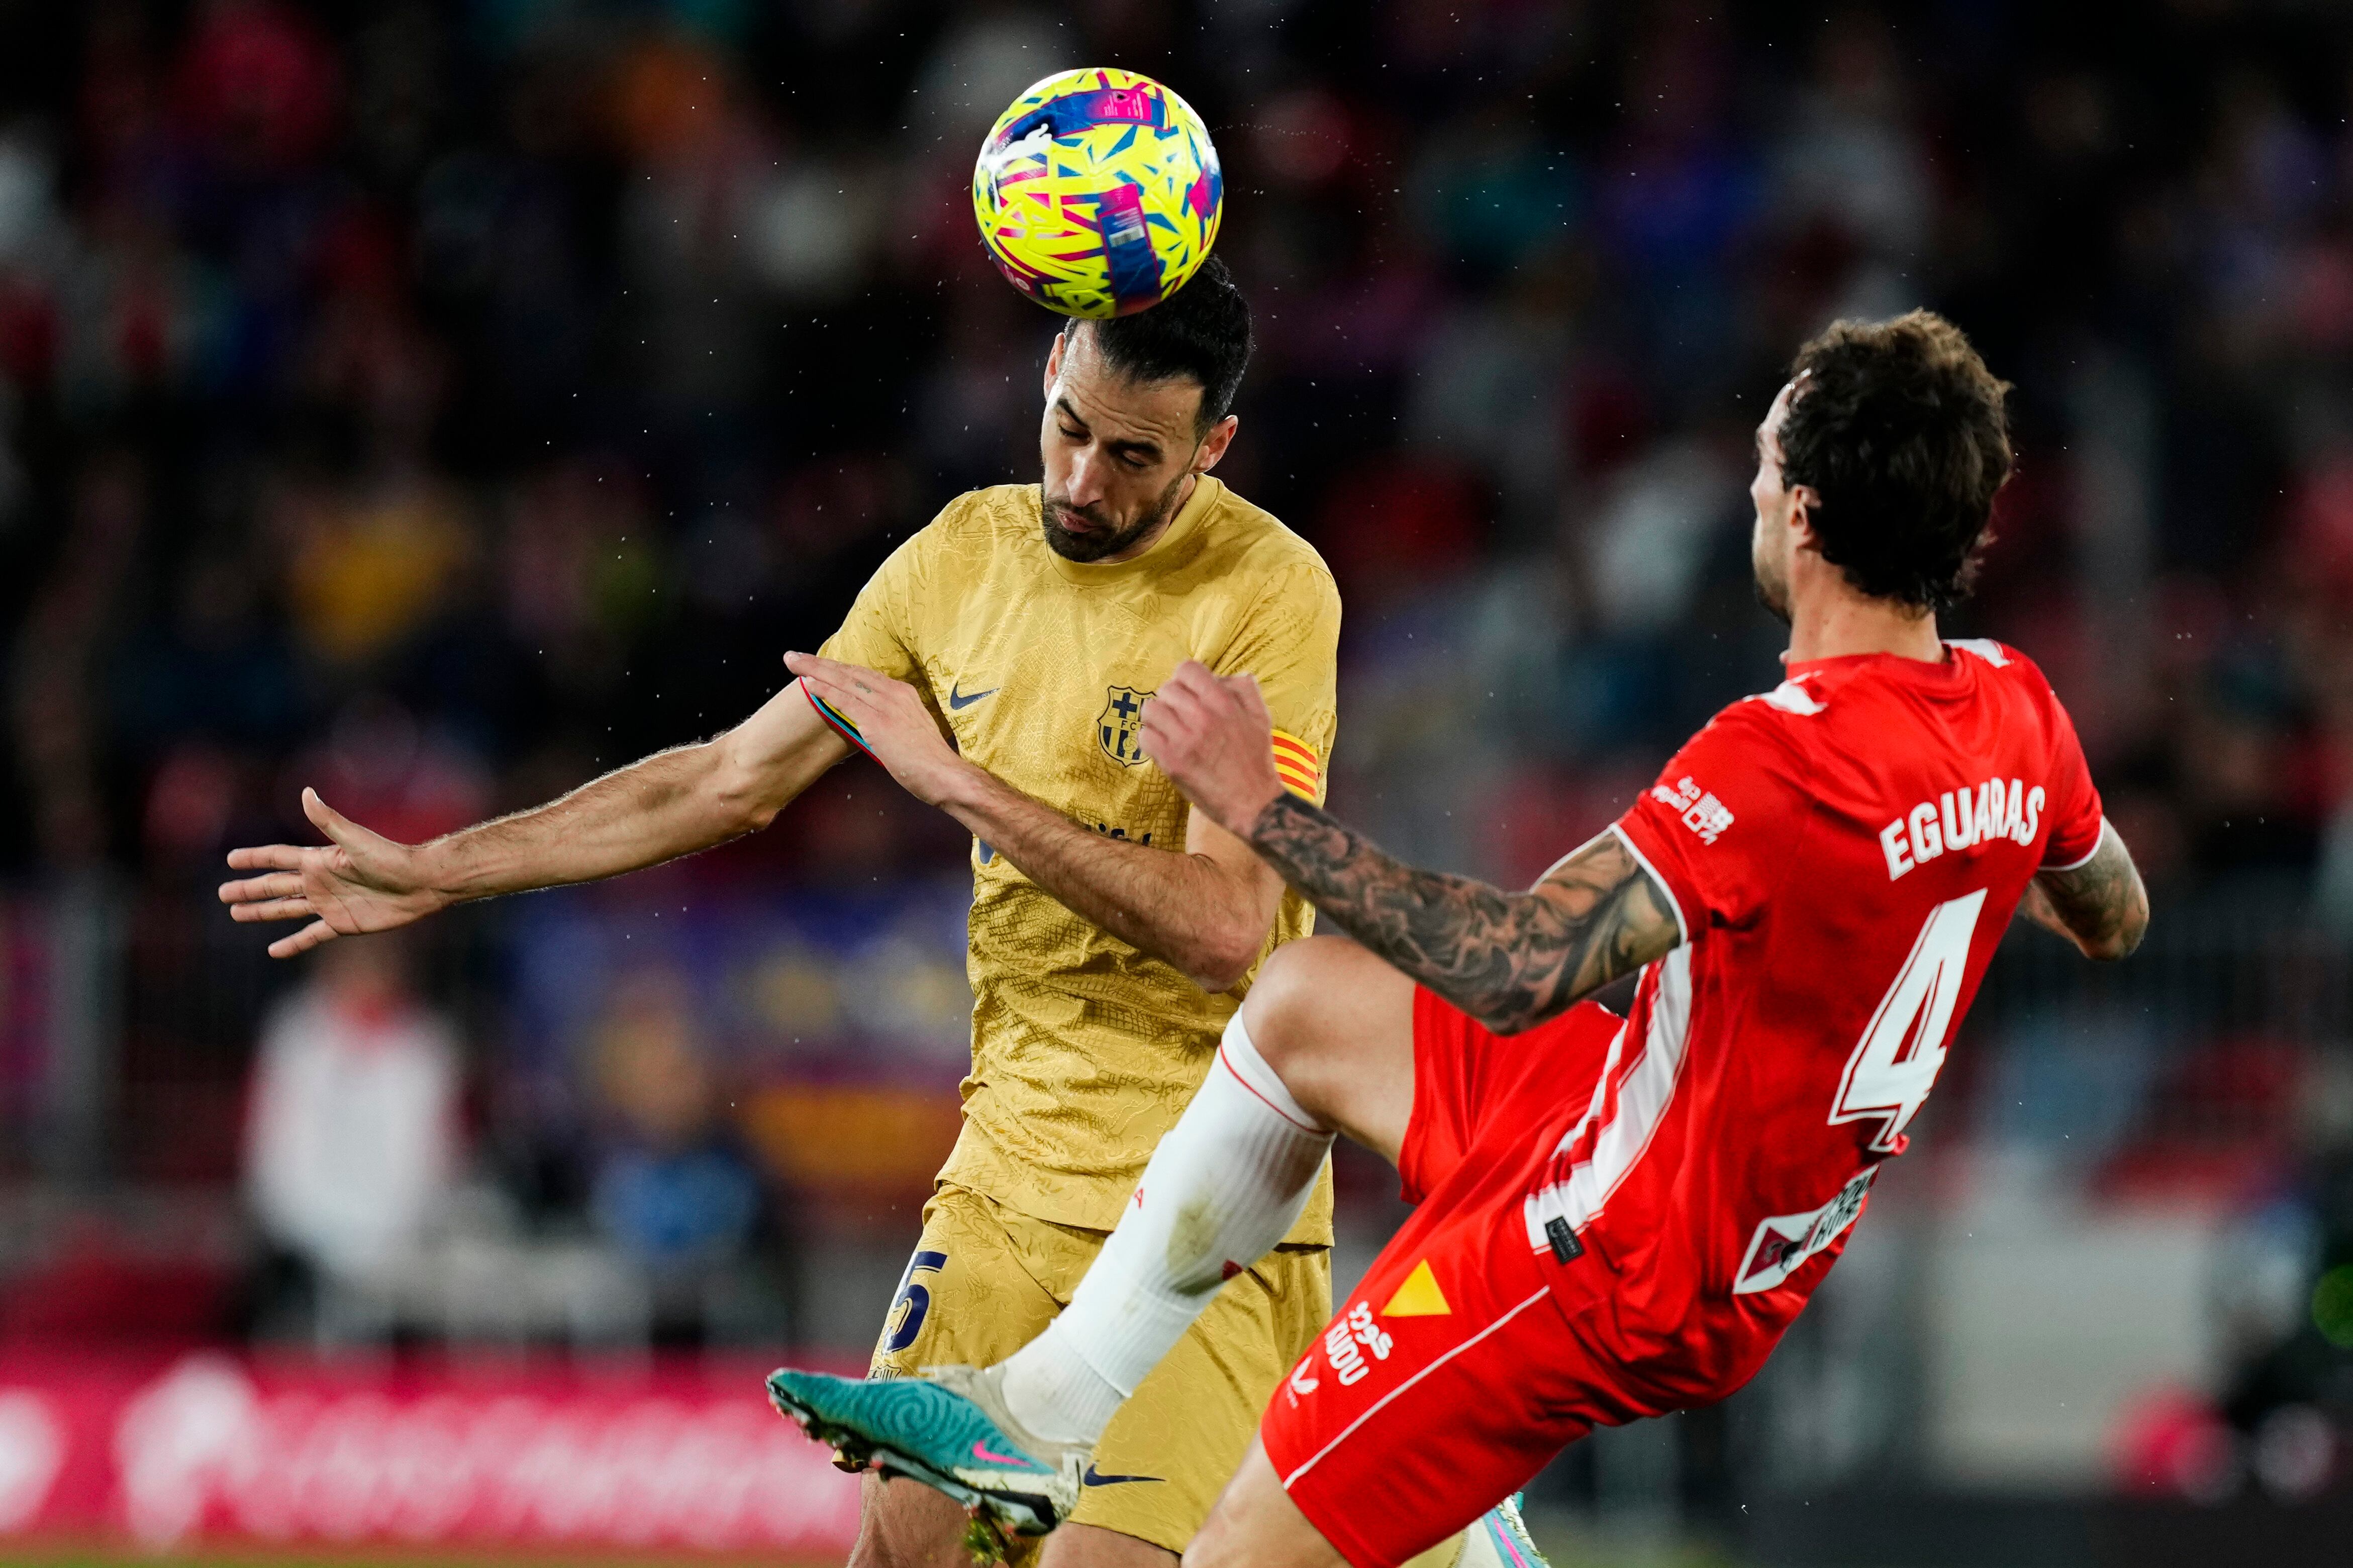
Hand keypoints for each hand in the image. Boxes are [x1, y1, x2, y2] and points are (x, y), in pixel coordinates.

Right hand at [218, 789, 449, 957]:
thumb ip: (327, 820)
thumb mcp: (355, 839)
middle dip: (248, 889)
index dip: (254, 858)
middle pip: (274, 886)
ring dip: (262, 912)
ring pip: (286, 909)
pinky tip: (273, 950)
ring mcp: (328, 904)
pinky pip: (310, 935)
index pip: (277, 858)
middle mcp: (319, 881)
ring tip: (237, 914)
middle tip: (223, 894)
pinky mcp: (342, 924)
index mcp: (318, 860)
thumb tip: (306, 792)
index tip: (231, 858)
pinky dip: (292, 944)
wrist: (420, 883)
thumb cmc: (390, 858)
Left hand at [784, 652, 973, 807]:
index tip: (817, 664)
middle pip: (850, 671)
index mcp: (903, 694)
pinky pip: (846, 700)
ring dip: (814, 670)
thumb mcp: (910, 732)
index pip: (863, 675)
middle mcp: (894, 693)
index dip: (837, 668)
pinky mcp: (878, 722)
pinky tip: (808, 684)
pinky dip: (825, 690)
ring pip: (844, 680)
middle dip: (818, 662)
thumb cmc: (929, 762)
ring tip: (792, 662)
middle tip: (793, 656)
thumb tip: (873, 726)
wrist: (946, 775)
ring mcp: (886, 705)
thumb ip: (891, 723)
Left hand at [1139, 660, 1284, 835]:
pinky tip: (1163, 748)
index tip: (1188, 694)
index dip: (1184, 680)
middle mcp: (1202, 716)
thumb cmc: (1256, 760)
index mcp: (1223, 702)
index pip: (1187, 669)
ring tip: (1168, 731)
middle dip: (1171, 701)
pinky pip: (1144, 736)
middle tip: (1179, 718)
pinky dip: (1150, 741)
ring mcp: (1184, 739)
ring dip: (1157, 719)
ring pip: (1150, 710)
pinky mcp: (1171, 761)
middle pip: (1166, 689)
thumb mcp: (1261, 717)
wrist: (1253, 803)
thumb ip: (1244, 689)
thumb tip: (1223, 676)